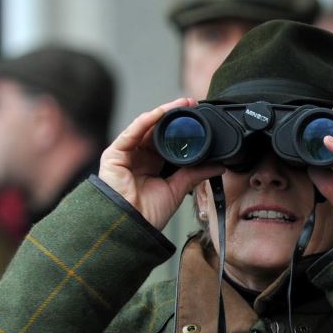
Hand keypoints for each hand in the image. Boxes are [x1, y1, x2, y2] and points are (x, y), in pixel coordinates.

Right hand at [97, 98, 223, 230]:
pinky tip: (160, 113)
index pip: (167, 139)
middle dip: (174, 115)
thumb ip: (195, 174)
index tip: (198, 117)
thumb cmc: (149, 213)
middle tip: (192, 104)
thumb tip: (218, 165)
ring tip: (181, 104)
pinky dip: (146, 121)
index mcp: (153, 164)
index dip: (181, 127)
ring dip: (163, 113)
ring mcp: (126, 154)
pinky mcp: (114, 154)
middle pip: (156, 129)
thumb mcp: (178, 188)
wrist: (132, 228)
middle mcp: (139, 156)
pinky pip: (131, 133)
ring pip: (145, 126)